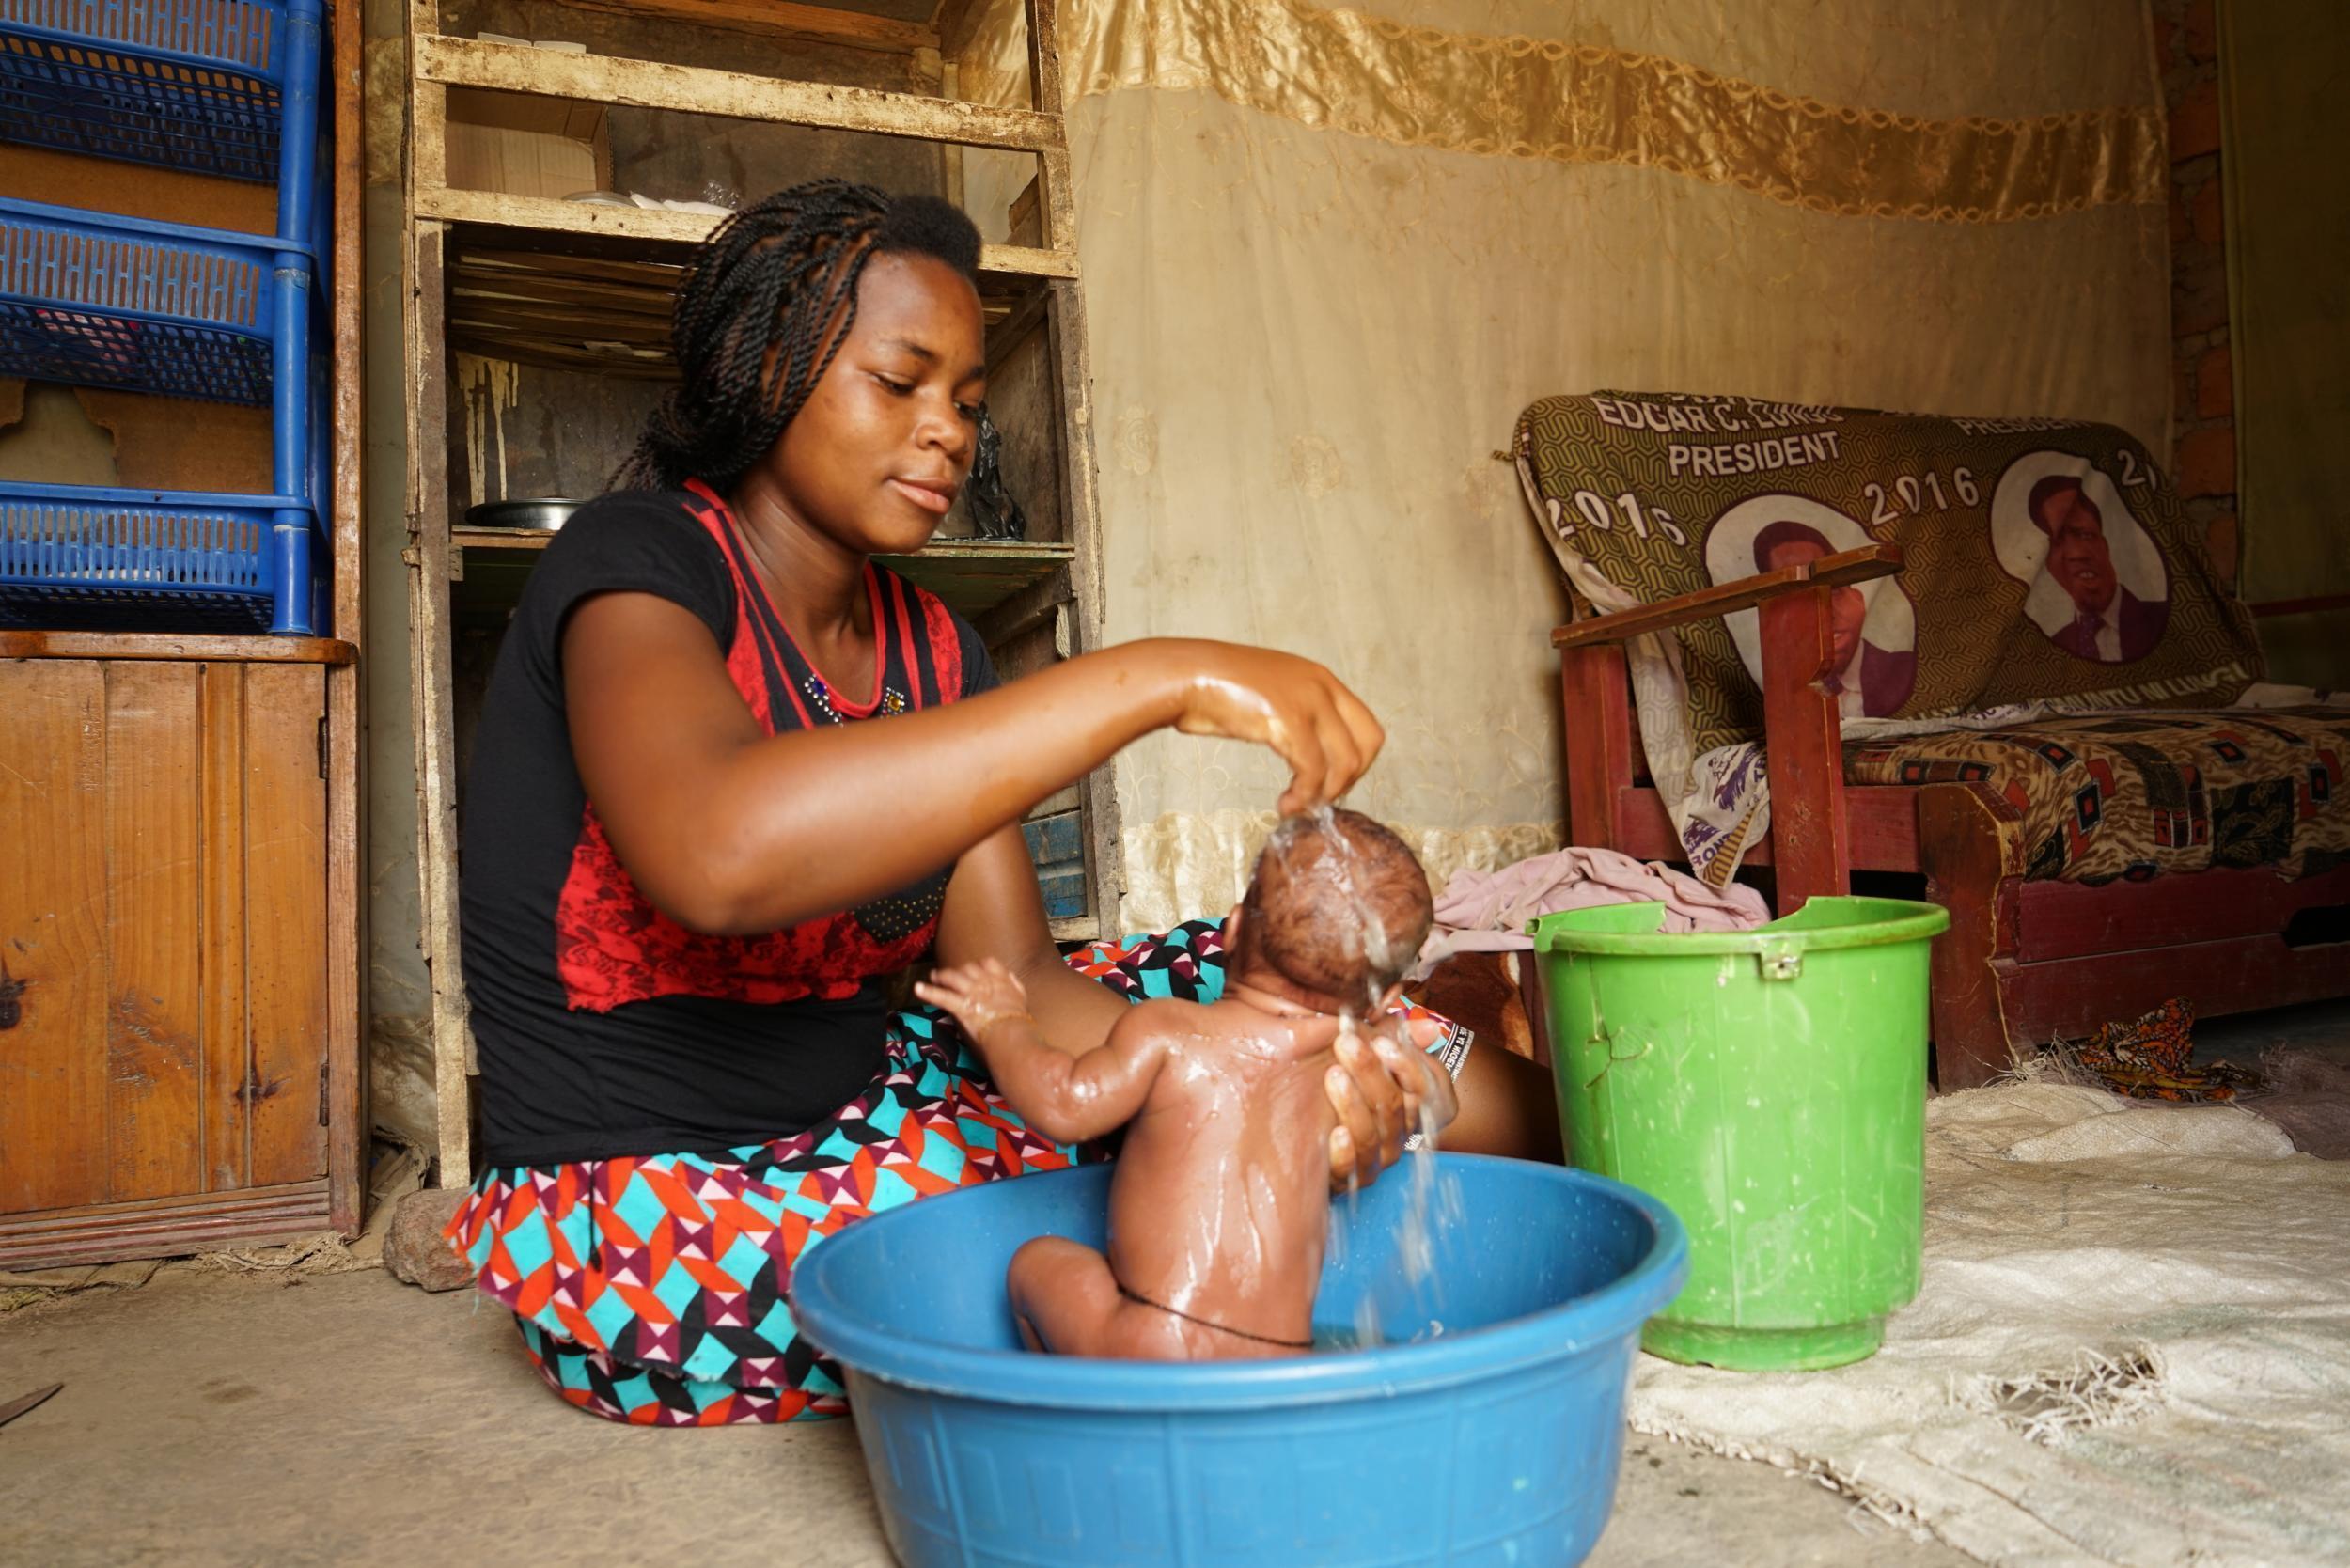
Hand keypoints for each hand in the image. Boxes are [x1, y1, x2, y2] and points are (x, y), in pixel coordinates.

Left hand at [914, 959, 1031, 1047]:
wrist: (1014, 1035)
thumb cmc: (1020, 1023)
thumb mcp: (1022, 1000)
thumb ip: (1015, 986)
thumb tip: (1010, 977)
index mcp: (1001, 981)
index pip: (988, 963)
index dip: (978, 965)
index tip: (973, 968)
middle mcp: (986, 983)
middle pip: (968, 968)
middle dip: (957, 969)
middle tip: (949, 974)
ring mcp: (973, 993)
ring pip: (953, 977)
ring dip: (941, 975)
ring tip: (933, 975)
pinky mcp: (962, 1006)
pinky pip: (942, 996)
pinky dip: (928, 992)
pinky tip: (917, 988)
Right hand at [1156, 640, 1386, 815]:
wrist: (1187, 676)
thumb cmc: (1217, 690)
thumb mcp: (1271, 695)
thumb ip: (1297, 716)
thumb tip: (1312, 757)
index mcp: (1321, 679)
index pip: (1366, 727)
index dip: (1355, 764)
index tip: (1329, 784)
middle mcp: (1322, 686)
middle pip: (1368, 745)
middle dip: (1347, 781)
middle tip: (1318, 799)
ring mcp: (1308, 701)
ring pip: (1345, 763)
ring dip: (1322, 794)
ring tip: (1296, 807)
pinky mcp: (1289, 719)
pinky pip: (1313, 770)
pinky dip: (1303, 795)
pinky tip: (1284, 804)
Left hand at [1325, 1017, 1459, 1189]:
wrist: (1319, 1132)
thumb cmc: (1354, 1085)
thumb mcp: (1375, 1058)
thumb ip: (1396, 1038)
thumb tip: (1429, 1027)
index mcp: (1413, 1106)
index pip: (1424, 1089)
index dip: (1405, 1065)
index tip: (1381, 1041)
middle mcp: (1399, 1134)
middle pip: (1394, 1106)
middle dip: (1370, 1072)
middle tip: (1345, 1043)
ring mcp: (1376, 1158)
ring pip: (1371, 1134)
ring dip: (1353, 1104)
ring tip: (1333, 1075)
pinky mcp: (1347, 1176)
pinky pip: (1350, 1168)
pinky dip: (1344, 1153)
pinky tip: (1335, 1132)